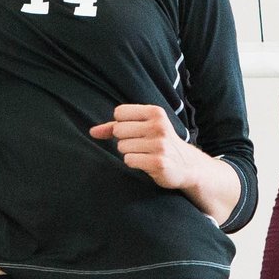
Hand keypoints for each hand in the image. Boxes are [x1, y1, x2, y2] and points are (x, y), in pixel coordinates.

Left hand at [90, 104, 205, 193]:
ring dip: (130, 153)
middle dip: (124, 140)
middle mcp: (159, 126)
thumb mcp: (142, 128)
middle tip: (141, 145)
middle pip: (118, 130)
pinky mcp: (158, 162)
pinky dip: (134, 163)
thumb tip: (92, 132)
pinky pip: (129, 160)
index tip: (134, 130)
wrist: (187, 165)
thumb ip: (114, 127)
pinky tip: (147, 163)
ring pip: (122, 147)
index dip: (121, 124)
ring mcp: (159, 145)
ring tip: (146, 154)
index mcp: (155, 112)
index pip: (119, 112)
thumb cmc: (159, 143)